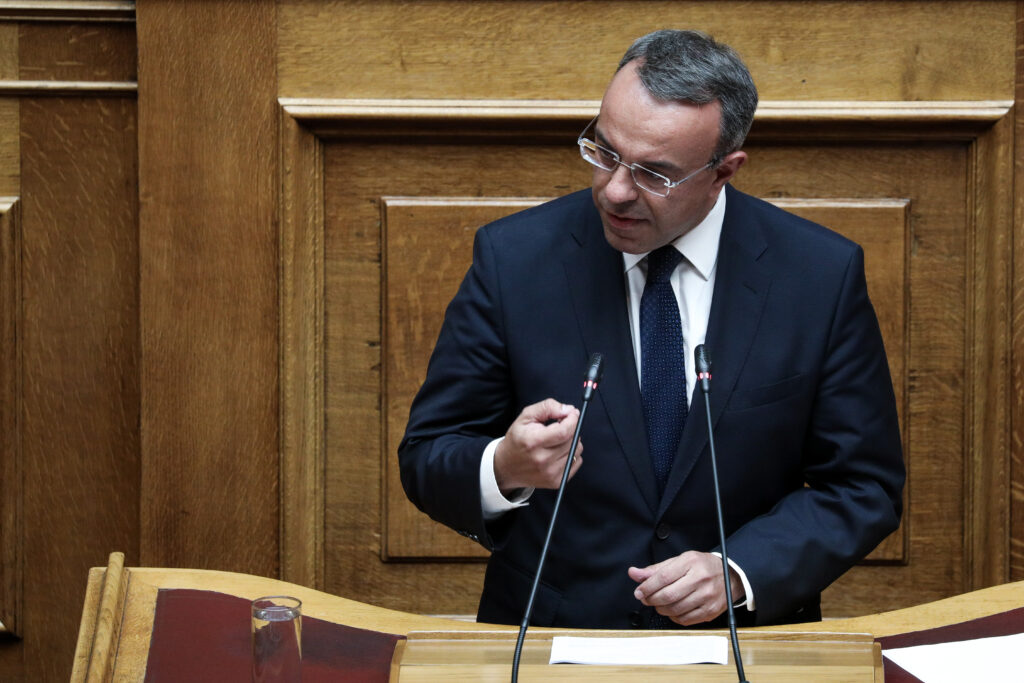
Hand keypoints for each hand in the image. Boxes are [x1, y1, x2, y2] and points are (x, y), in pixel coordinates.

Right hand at [493, 398, 581, 492]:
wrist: (506, 466)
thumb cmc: (517, 439)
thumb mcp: (526, 417)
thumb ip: (547, 407)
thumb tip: (568, 410)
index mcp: (533, 442)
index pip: (564, 431)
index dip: (572, 420)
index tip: (572, 414)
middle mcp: (542, 460)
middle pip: (572, 440)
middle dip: (571, 429)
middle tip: (561, 426)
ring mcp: (550, 473)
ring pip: (577, 450)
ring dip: (572, 442)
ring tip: (557, 441)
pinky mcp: (556, 481)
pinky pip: (577, 462)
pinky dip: (571, 454)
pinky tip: (559, 452)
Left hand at [628, 551, 744, 625]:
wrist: (730, 575)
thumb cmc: (702, 567)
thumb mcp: (679, 561)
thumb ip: (656, 569)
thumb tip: (634, 573)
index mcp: (691, 563)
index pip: (663, 577)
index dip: (647, 586)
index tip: (639, 591)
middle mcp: (700, 579)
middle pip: (668, 595)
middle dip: (651, 599)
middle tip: (646, 598)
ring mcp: (707, 597)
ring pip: (675, 609)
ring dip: (661, 609)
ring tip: (659, 603)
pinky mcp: (710, 611)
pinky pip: (685, 620)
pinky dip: (673, 617)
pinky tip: (672, 610)